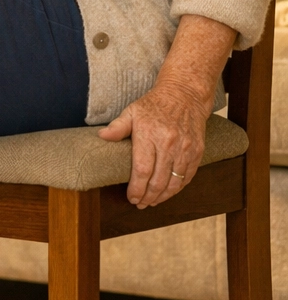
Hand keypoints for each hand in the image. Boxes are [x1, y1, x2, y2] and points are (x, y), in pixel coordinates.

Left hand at [97, 79, 209, 207]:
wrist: (184, 95)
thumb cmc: (153, 105)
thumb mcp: (132, 111)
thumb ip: (118, 127)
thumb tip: (101, 136)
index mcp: (149, 134)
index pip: (142, 169)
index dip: (136, 188)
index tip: (131, 197)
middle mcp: (169, 144)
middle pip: (158, 180)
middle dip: (148, 197)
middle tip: (140, 204)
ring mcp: (185, 149)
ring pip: (175, 182)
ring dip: (163, 196)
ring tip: (152, 202)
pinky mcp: (197, 152)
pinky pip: (188, 176)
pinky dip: (178, 188)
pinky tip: (168, 193)